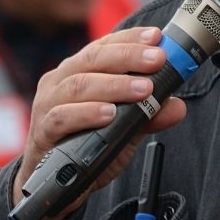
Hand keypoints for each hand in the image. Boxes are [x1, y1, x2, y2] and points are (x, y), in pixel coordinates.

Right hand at [12, 26, 187, 219]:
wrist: (57, 182)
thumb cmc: (88, 143)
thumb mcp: (126, 127)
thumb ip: (149, 114)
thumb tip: (177, 106)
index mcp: (80, 71)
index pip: (105, 45)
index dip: (131, 38)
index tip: (157, 37)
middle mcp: (61, 81)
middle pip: (94, 59)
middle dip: (129, 56)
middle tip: (158, 59)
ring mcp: (48, 105)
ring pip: (78, 85)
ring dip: (114, 85)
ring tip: (143, 89)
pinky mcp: (42, 132)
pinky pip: (61, 118)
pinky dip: (87, 113)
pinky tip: (109, 114)